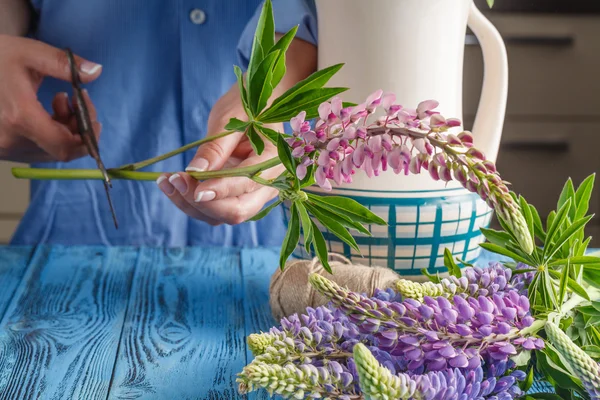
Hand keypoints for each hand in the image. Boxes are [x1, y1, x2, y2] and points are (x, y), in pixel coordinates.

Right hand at [0, 34, 102, 162]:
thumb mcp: (30, 52)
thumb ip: (64, 64)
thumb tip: (96, 71)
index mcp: (20, 117)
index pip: (65, 146)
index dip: (88, 138)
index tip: (94, 118)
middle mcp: (11, 139)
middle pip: (62, 149)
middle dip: (78, 128)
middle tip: (77, 101)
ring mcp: (6, 147)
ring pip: (52, 150)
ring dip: (66, 129)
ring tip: (60, 100)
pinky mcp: (4, 149)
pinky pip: (39, 148)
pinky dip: (51, 133)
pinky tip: (47, 111)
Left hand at [157, 36, 316, 225]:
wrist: (259, 105)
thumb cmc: (249, 105)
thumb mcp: (231, 119)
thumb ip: (216, 148)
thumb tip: (195, 171)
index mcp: (273, 161)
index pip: (246, 184)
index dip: (219, 190)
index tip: (193, 189)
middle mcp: (267, 184)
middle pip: (236, 211)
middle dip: (202, 203)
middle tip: (174, 180)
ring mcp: (252, 194)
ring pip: (222, 215)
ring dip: (191, 205)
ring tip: (165, 180)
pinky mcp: (236, 195)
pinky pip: (215, 208)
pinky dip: (192, 201)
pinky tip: (172, 184)